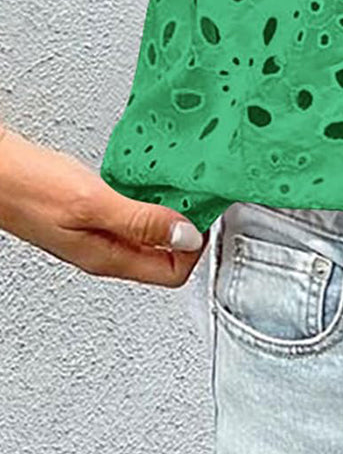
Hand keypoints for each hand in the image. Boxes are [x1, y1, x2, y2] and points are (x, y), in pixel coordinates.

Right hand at [0, 124, 205, 284]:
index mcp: (108, 258)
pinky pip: (133, 212)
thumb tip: (186, 237)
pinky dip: (148, 197)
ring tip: (177, 185)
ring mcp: (98, 232)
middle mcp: (106, 251)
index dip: (195, 248)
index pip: (173, 274)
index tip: (203, 215)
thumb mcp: (93, 203)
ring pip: (150, 232)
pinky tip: (148, 178)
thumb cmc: (27, 187)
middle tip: (197, 196)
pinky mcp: (91, 212)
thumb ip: (141, 221)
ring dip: (169, 210)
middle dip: (188, 228)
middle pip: (166, 255)